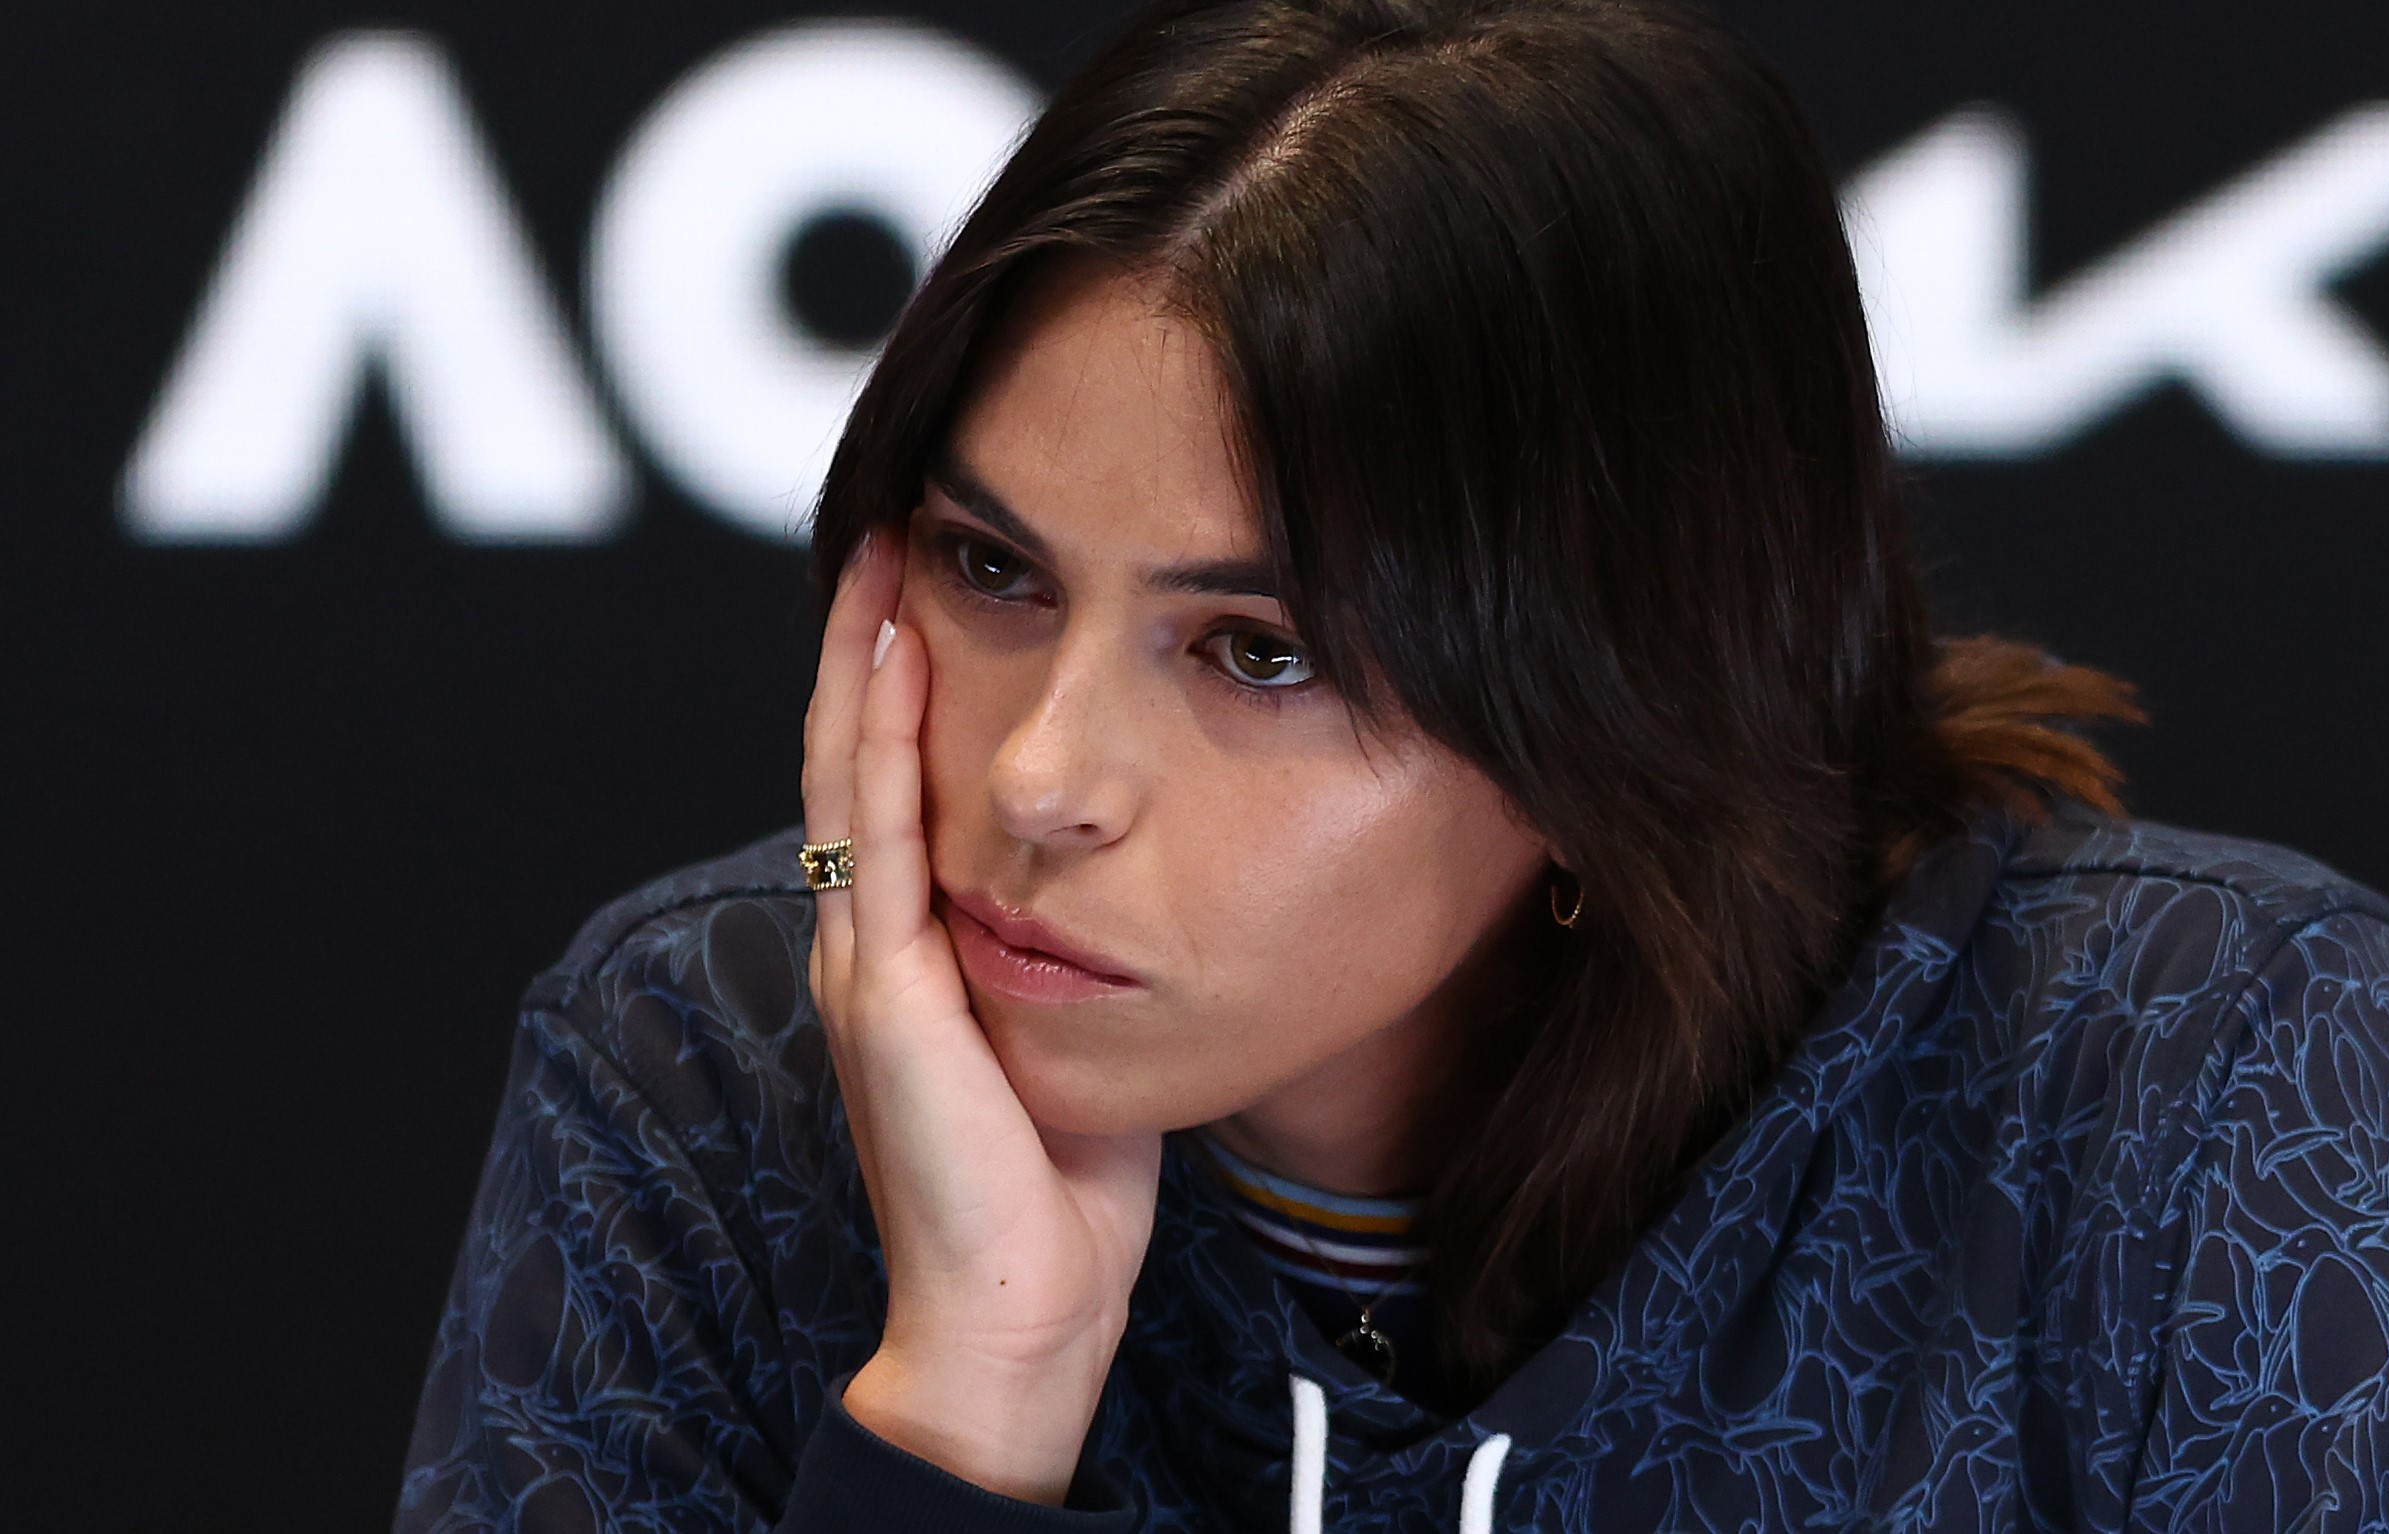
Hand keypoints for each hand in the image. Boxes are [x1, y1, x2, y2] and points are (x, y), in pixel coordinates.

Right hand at [801, 528, 1163, 1505]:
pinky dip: (880, 735)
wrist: (1020, 1303)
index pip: (890, 785)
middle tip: (895, 518)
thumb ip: (1073, 950)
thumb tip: (1142, 874)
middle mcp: (866, 941)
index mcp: (906, 951)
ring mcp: (863, 962)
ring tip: (884, 545)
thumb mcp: (1067, 1030)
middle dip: (867, 636)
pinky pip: (876, 835)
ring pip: (848, 769)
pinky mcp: (884, 992)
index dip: (897, 684)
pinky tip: (895, 651)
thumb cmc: (1056, 1184)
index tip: (932, 579)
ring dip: (861, 653)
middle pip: (851, 753)